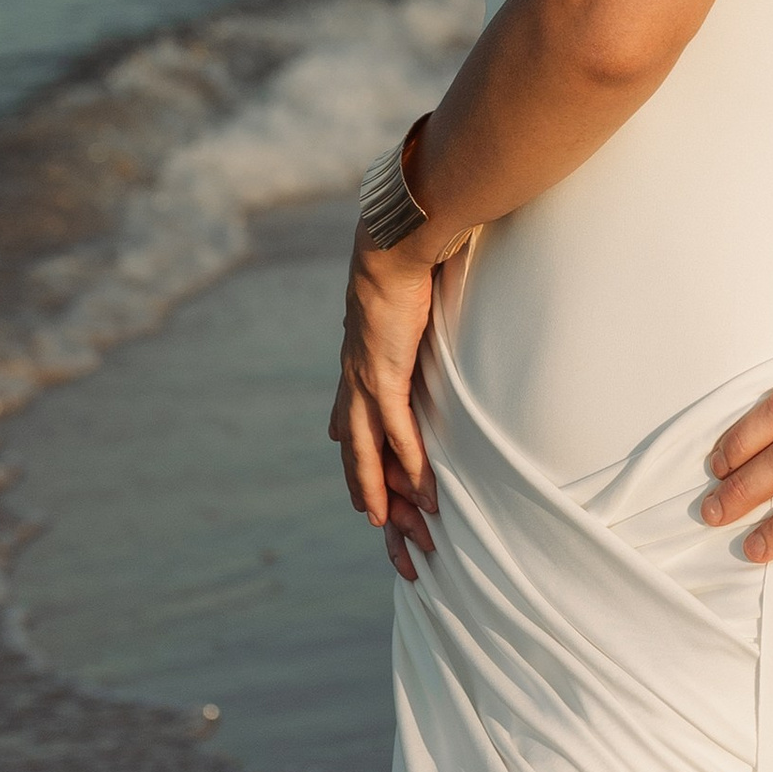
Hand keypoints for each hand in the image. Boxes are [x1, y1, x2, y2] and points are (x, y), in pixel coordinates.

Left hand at [329, 234, 439, 582]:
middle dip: (364, 489)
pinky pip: (397, 431)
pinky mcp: (384, 375)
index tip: (356, 483)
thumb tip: (408, 319)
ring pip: (366, 451)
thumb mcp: (397, 303)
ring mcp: (366, 380)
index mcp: (357, 363)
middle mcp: (355, 379)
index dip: (354, 455)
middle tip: (374, 522)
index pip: (350, 421)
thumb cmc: (400, 265)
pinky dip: (408, 463)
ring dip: (379, 490)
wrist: (390, 246)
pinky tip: (422, 489)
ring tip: (388, 525)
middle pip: (355, 449)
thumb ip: (400, 322)